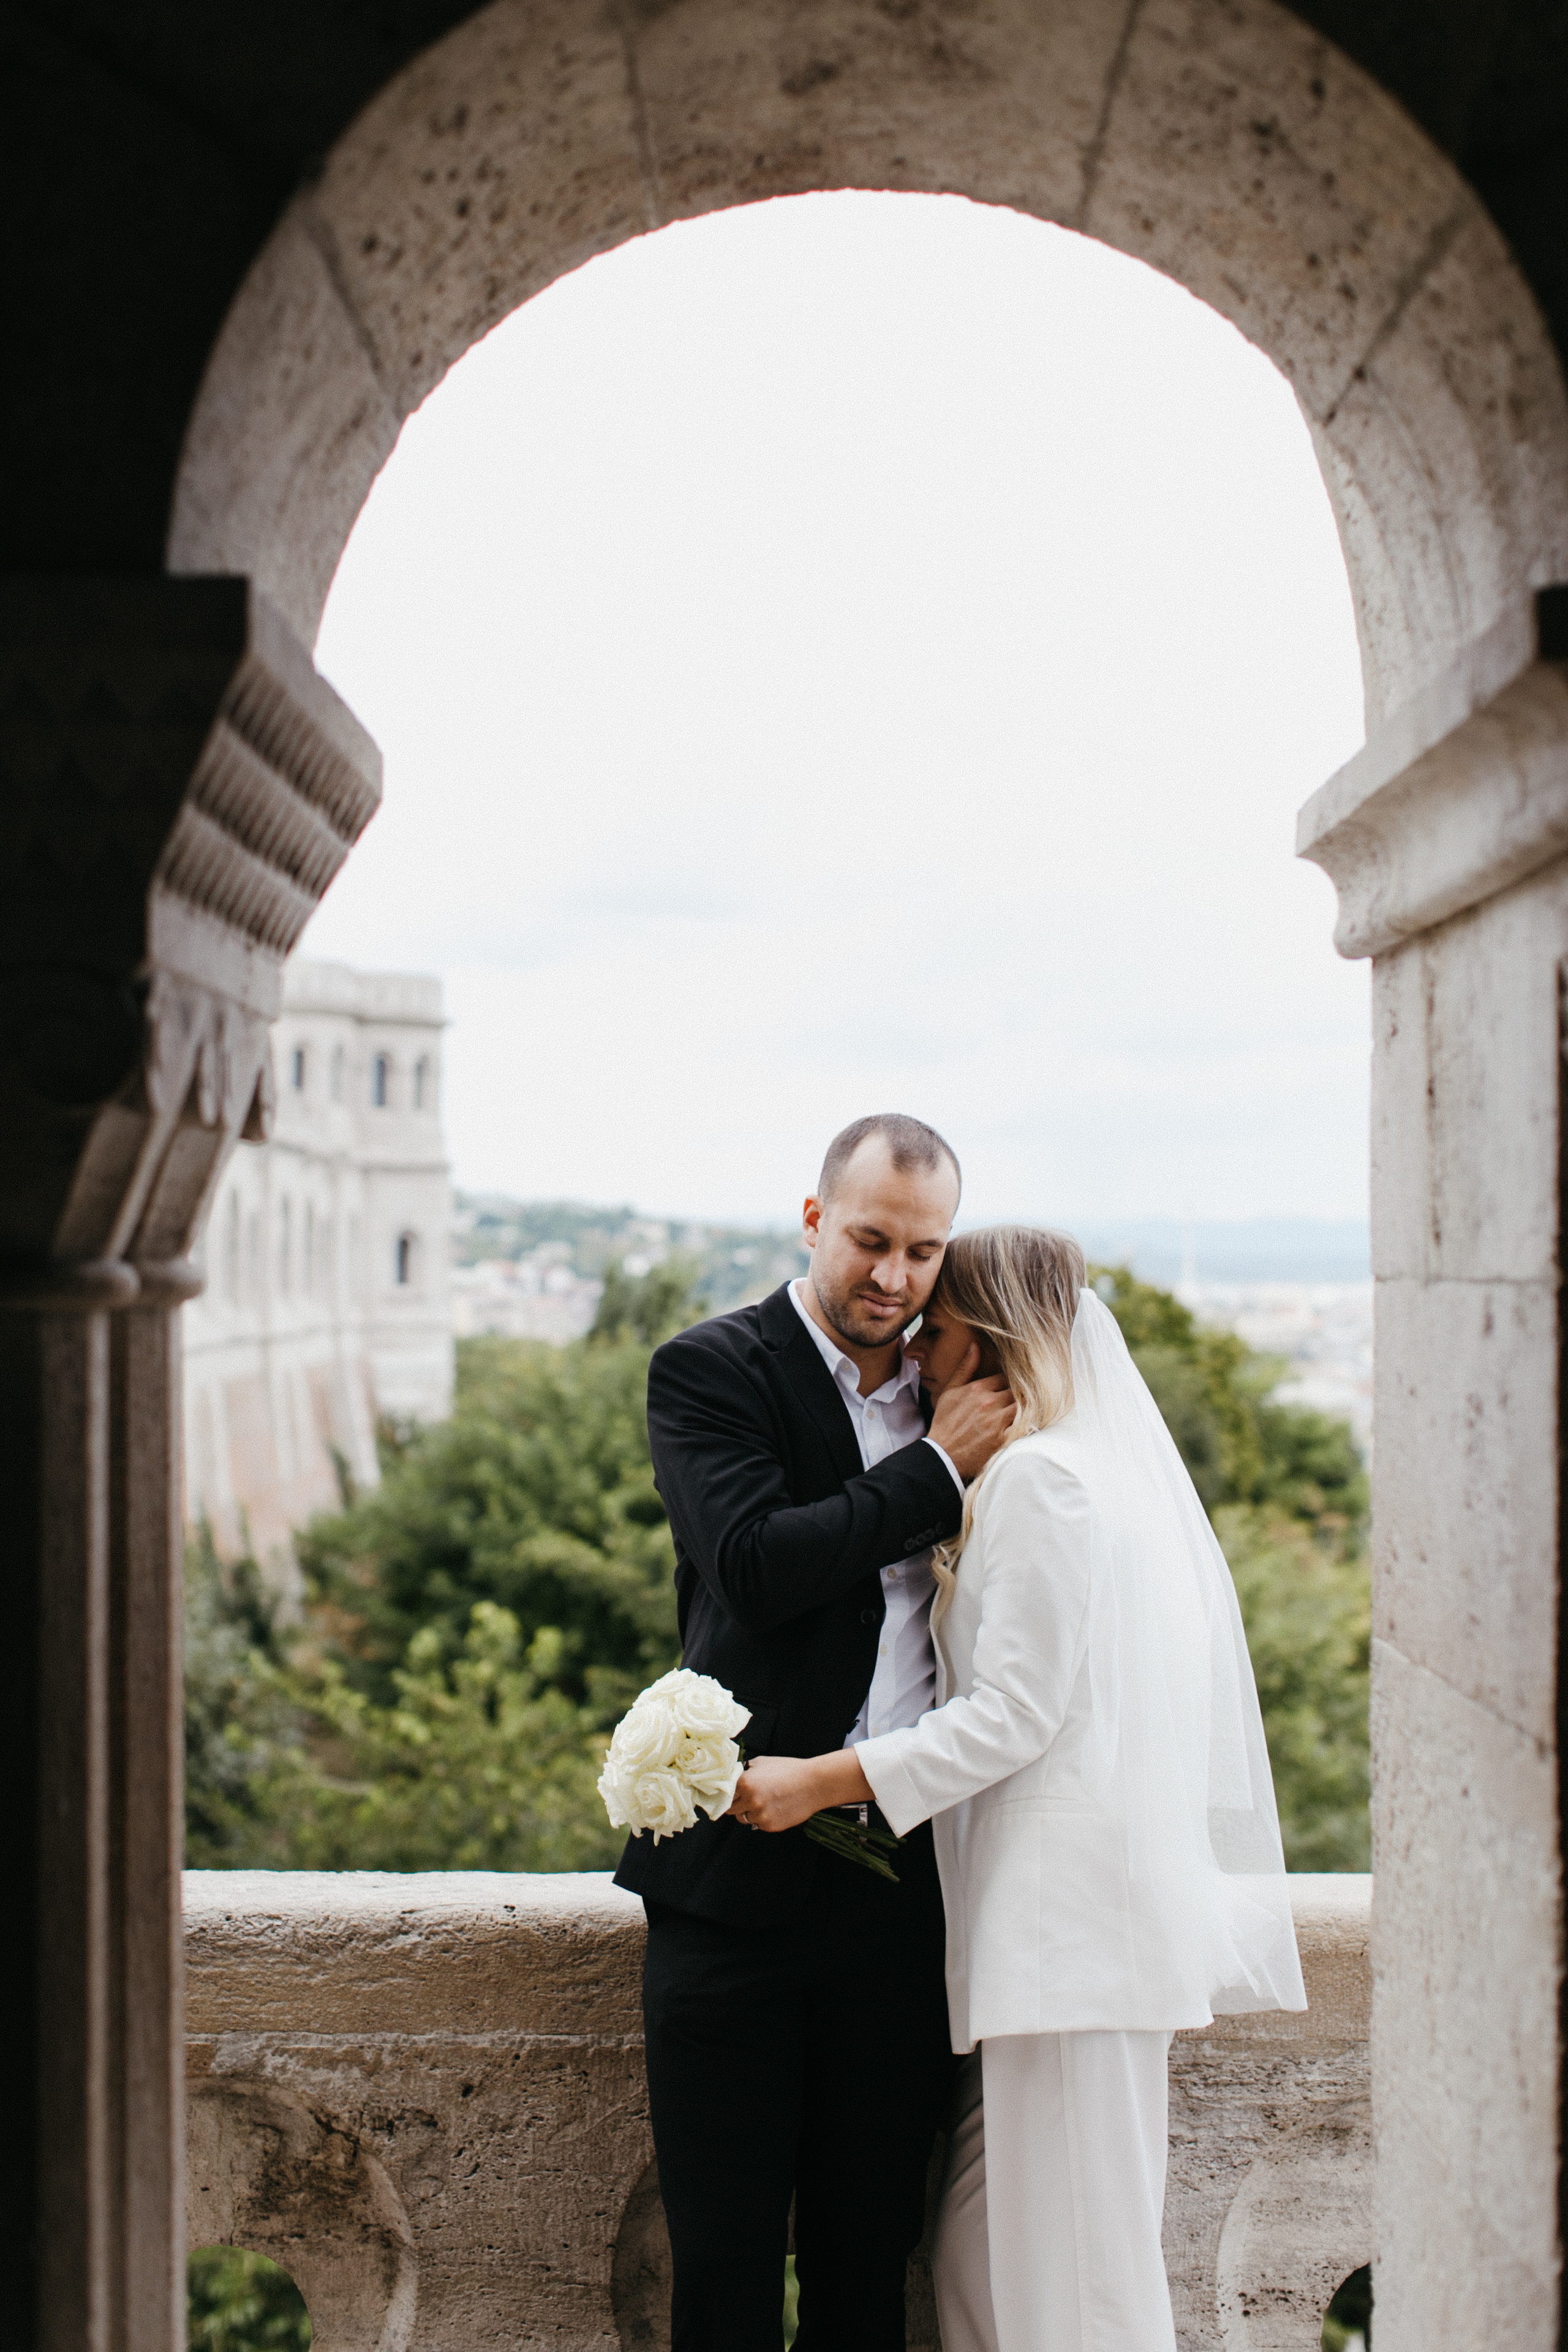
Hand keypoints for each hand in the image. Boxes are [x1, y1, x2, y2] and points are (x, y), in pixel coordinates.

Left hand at [728, 1750, 870, 1832]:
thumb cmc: (789, 1770)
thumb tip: (732, 1775)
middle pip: (730, 1809)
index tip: (728, 1794)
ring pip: (743, 1818)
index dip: (727, 1792)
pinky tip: (774, 1808)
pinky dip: (762, 1818)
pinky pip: (757, 1824)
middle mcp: (749, 1800)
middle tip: (747, 1797)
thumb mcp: (763, 1762)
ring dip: (749, 1812)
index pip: (724, 1793)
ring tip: (765, 1801)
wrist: (813, 1784)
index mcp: (745, 1782)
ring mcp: (759, 1814)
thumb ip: (745, 1770)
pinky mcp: (769, 1825)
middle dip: (736, 1804)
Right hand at [927, 1342, 1015, 1479]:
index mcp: (978, 1388)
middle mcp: (990, 1402)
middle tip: (1024, 1396)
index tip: (1012, 1384)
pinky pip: (1024, 1426)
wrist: (942, 1455)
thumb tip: (975, 1345)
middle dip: (1020, 1392)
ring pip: (1024, 1405)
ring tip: (1028, 1409)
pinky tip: (1028, 1423)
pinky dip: (1028, 1423)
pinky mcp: (1003, 1439)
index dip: (1010, 1380)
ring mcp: (998, 1421)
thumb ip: (964, 1368)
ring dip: (1026, 1406)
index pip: (1006, 1376)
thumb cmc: (945, 1423)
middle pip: (1018, 1389)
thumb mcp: (950, 1392)